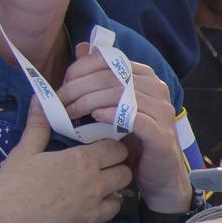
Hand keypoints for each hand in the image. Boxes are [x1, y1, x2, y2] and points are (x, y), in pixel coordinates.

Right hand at [0, 105, 131, 222]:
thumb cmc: (13, 185)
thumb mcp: (25, 151)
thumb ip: (38, 126)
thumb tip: (40, 99)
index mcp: (82, 162)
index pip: (116, 150)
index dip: (114, 149)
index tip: (107, 151)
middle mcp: (95, 187)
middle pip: (124, 175)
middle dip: (118, 172)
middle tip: (107, 173)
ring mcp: (93, 215)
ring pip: (119, 204)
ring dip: (112, 200)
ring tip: (103, 199)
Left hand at [55, 43, 190, 212]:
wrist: (158, 175)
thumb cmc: (133, 139)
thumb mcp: (113, 104)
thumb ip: (99, 77)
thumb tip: (83, 47)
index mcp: (145, 76)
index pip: (110, 60)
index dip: (81, 69)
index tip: (62, 85)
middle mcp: (157, 89)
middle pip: (111, 77)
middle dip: (79, 88)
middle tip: (59, 103)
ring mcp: (162, 111)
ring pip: (121, 95)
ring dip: (89, 102)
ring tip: (70, 113)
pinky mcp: (162, 135)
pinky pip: (135, 119)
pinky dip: (112, 115)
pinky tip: (95, 118)